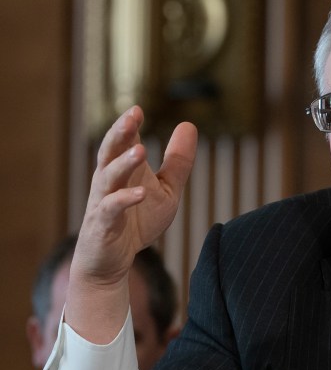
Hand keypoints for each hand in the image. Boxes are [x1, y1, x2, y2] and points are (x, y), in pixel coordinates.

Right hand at [66, 106, 196, 342]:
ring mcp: (103, 202)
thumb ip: (178, 161)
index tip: (138, 108)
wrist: (113, 261)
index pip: (124, 141)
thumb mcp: (166, 189)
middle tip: (131, 116)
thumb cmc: (138, 221)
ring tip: (140, 150)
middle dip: (119, 133)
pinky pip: (111, 209)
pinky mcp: (103, 225)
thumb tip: (189, 124)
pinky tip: (140, 193)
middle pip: (109, 151)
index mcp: (124, 169)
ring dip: (123, 163)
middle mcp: (109, 181)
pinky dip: (125, 199)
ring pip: (108, 177)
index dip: (129, 124)